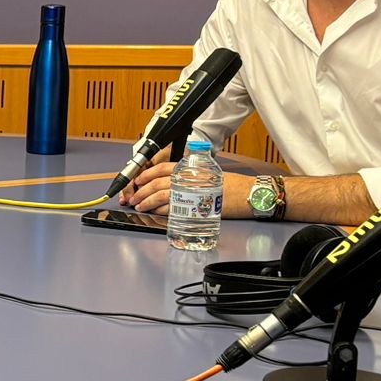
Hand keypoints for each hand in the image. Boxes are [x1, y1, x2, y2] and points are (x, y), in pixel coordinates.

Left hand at [125, 166, 255, 216]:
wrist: (247, 194)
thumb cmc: (231, 185)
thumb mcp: (207, 174)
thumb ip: (189, 177)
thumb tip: (172, 183)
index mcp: (190, 168)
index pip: (162, 168)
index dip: (146, 174)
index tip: (138, 180)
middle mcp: (188, 178)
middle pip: (157, 183)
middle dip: (142, 191)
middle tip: (134, 197)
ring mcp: (190, 192)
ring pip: (161, 195)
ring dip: (147, 201)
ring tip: (140, 206)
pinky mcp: (194, 207)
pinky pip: (172, 209)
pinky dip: (160, 211)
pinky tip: (155, 212)